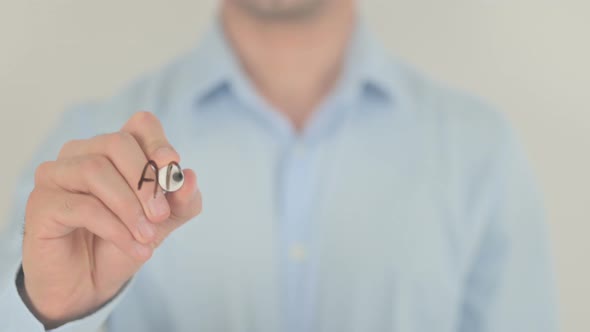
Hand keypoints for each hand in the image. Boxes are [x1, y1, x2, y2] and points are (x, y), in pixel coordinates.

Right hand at [20, 112, 201, 327]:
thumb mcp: (164, 221)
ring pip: (95, 170)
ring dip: (130, 207)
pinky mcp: (41, 203)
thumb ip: (182, 200)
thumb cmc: (124, 241)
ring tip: (148, 237)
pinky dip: (116, 229)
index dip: (158, 142)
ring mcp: (56, 175)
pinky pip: (83, 206)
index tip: (173, 171)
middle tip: (161, 216)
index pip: (140, 124)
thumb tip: (189, 177)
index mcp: (114, 150)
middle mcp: (81, 153)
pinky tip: (134, 248)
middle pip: (117, 143)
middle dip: (146, 180)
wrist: (90, 283)